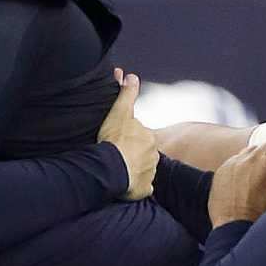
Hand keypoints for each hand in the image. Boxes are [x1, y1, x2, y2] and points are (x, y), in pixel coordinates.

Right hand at [99, 70, 157, 199]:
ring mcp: (150, 174)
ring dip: (134, 172)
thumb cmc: (115, 140)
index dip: (129, 139)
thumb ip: (127, 94)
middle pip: (143, 154)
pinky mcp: (144, 189)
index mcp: (149, 138)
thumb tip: (132, 75)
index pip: (141, 137)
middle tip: (117, 157)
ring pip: (144, 171)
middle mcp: (153, 156)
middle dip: (134, 156)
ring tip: (119, 172)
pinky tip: (127, 186)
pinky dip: (136, 188)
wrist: (112, 167)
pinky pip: (142, 188)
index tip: (118, 142)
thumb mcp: (120, 112)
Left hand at [207, 135, 265, 225]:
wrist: (233, 227)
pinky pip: (236, 159)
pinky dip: (243, 165)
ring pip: (252, 150)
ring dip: (257, 158)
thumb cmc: (261, 215)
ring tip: (259, 175)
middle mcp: (252, 158)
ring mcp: (235, 161)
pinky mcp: (223, 167)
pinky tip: (245, 181)